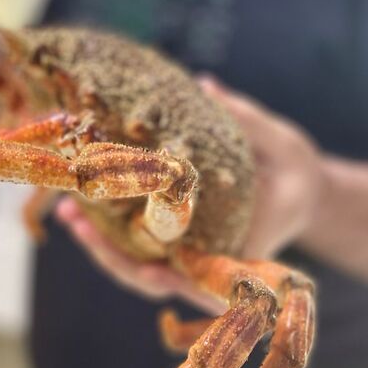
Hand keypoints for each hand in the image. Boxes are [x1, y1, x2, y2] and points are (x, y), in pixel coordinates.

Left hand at [55, 78, 324, 305]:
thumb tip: (206, 85)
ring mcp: (188, 258)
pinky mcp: (174, 244)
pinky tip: (78, 206)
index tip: (149, 273)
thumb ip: (247, 121)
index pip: (205, 280)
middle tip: (80, 223)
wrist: (299, 192)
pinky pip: (136, 247)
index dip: (175, 281)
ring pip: (139, 267)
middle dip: (115, 258)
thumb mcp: (283, 144)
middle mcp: (211, 264)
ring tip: (68, 212)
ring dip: (101, 245)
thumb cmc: (296, 172)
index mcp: (244, 253)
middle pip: (158, 279)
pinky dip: (107, 231)